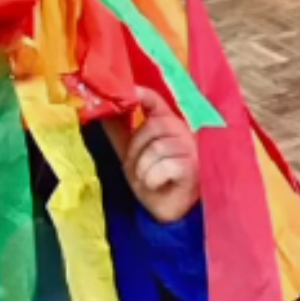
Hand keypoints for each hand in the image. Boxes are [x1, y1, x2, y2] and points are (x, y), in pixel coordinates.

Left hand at [103, 87, 200, 224]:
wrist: (165, 210)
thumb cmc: (150, 177)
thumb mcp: (129, 151)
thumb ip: (120, 129)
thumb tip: (103, 107)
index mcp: (167, 124)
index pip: (156, 101)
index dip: (144, 95)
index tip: (132, 91)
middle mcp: (183, 132)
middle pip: (153, 126)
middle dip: (137, 148)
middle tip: (138, 167)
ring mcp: (193, 149)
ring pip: (158, 147)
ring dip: (144, 168)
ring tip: (149, 178)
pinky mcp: (196, 168)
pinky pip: (165, 166)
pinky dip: (154, 179)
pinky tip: (159, 185)